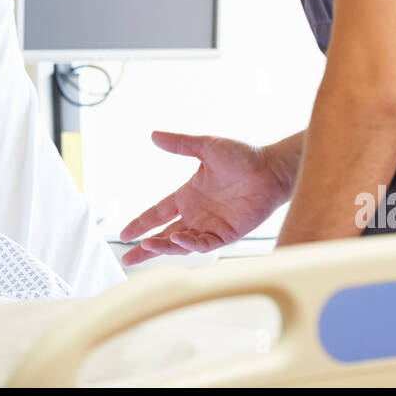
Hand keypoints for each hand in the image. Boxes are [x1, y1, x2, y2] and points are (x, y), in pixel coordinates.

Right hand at [118, 131, 291, 265]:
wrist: (271, 169)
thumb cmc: (242, 156)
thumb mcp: (206, 147)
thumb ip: (180, 144)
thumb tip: (154, 135)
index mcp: (187, 196)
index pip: (157, 213)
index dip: (141, 224)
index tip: (124, 234)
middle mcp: (196, 214)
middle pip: (164, 236)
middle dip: (146, 248)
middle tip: (128, 259)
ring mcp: (210, 226)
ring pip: (181, 243)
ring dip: (164, 246)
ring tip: (148, 246)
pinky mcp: (227, 234)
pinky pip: (204, 244)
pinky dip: (189, 244)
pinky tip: (178, 239)